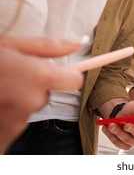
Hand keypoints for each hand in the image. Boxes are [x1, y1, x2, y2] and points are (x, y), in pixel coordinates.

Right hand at [0, 36, 83, 153]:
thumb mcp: (11, 45)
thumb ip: (49, 46)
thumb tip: (79, 42)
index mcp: (38, 77)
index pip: (74, 81)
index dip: (66, 75)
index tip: (56, 72)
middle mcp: (31, 102)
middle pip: (47, 94)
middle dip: (32, 86)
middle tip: (7, 77)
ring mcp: (16, 122)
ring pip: (28, 108)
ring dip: (16, 101)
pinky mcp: (4, 137)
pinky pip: (13, 123)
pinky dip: (4, 115)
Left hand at [101, 99, 133, 149]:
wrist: (120, 112)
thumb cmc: (133, 109)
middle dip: (133, 130)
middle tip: (126, 124)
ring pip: (128, 141)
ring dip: (119, 133)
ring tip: (112, 124)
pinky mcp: (124, 143)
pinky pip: (119, 144)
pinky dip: (112, 136)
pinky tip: (107, 128)